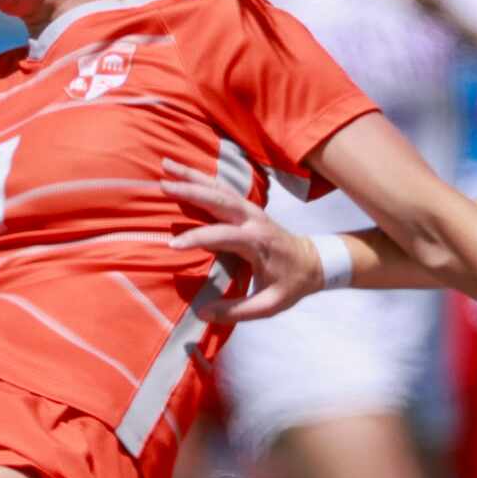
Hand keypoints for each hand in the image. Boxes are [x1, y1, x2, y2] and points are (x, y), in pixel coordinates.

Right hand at [162, 177, 321, 323]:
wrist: (314, 261)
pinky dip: (203, 177)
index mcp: (257, 243)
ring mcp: (251, 209)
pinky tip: (184, 171)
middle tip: (163, 185)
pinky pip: (223, 188)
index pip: (223, 236)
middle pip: (219, 200)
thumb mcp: (269, 304)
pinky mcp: (248, 206)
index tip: (172, 245)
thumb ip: (236, 310)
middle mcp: (253, 220)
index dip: (197, 238)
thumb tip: (202, 313)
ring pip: (219, 188)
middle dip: (191, 190)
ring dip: (193, 175)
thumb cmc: (290, 284)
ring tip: (167, 164)